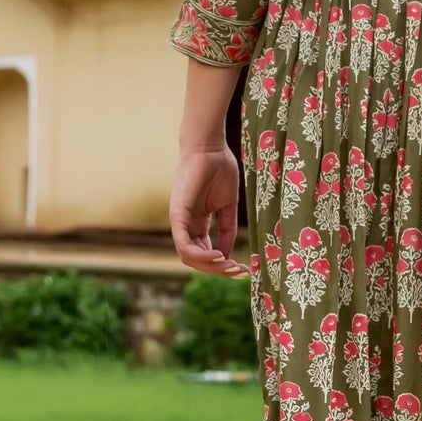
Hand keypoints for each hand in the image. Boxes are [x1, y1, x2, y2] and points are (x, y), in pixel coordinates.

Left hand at [171, 146, 250, 275]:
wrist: (211, 148)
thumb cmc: (220, 170)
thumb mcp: (228, 205)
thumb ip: (227, 229)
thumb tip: (229, 254)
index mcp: (197, 224)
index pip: (205, 254)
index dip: (223, 265)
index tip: (243, 270)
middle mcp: (186, 226)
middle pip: (197, 259)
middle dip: (218, 270)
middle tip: (238, 272)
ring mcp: (180, 221)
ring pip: (188, 256)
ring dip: (210, 266)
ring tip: (229, 265)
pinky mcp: (177, 214)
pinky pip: (183, 243)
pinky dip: (199, 254)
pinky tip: (218, 256)